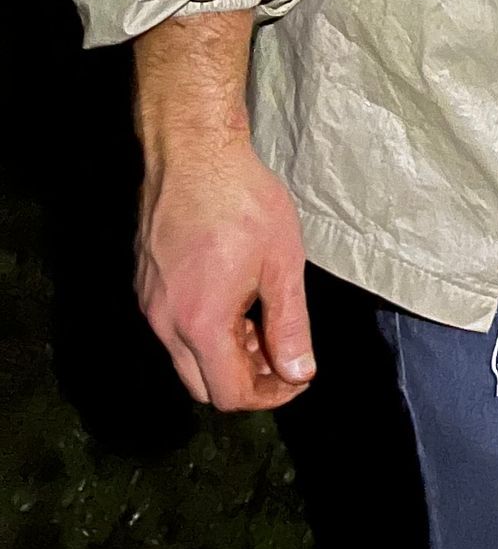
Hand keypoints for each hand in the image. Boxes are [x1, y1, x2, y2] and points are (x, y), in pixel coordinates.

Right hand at [133, 11, 313, 411]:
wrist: (193, 152)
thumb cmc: (242, 202)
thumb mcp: (282, 265)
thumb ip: (290, 326)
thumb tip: (300, 372)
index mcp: (200, 325)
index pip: (230, 395)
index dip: (271, 396)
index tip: (298, 374)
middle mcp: (165, 323)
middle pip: (202, 385)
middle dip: (247, 380)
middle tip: (281, 350)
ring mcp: (150, 303)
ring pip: (186, 357)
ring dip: (226, 354)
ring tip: (261, 318)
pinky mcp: (145, 282)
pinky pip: (173, 327)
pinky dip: (205, 329)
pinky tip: (234, 297)